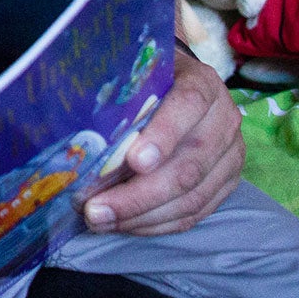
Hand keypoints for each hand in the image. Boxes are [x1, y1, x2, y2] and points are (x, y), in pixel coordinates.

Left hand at [83, 50, 242, 235]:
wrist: (180, 86)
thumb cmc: (147, 80)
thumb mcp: (135, 73)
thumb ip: (118, 91)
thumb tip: (69, 116)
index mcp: (203, 83)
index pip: (188, 105)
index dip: (163, 134)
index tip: (134, 161)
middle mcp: (224, 120)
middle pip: (188, 165)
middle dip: (139, 194)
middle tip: (96, 209)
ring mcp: (229, 156)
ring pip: (191, 197)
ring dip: (143, 216)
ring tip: (101, 221)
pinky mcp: (225, 185)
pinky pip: (194, 213)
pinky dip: (157, 224)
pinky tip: (125, 224)